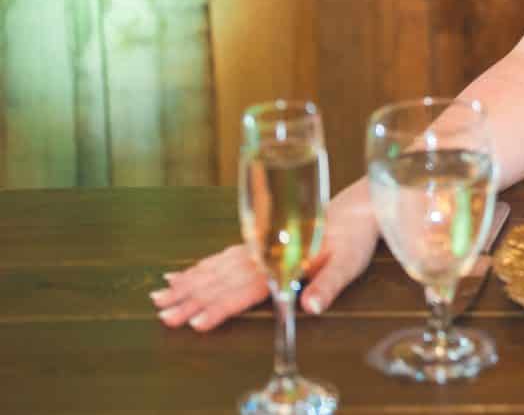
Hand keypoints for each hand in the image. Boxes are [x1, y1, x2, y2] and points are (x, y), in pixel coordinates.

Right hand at [151, 190, 379, 328]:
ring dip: (188, 283)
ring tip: (160, 296)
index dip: (219, 307)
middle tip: (162, 314)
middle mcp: (264, 253)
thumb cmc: (353, 238)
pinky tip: (182, 275)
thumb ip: (328, 285)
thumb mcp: (349, 262)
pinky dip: (199, 267)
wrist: (356, 207)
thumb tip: (311, 307)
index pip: (244, 290)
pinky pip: (221, 256)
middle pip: (221, 280)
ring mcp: (258, 247)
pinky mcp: (258, 242)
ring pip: (215, 268)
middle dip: (190, 298)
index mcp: (282, 262)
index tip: (194, 322)